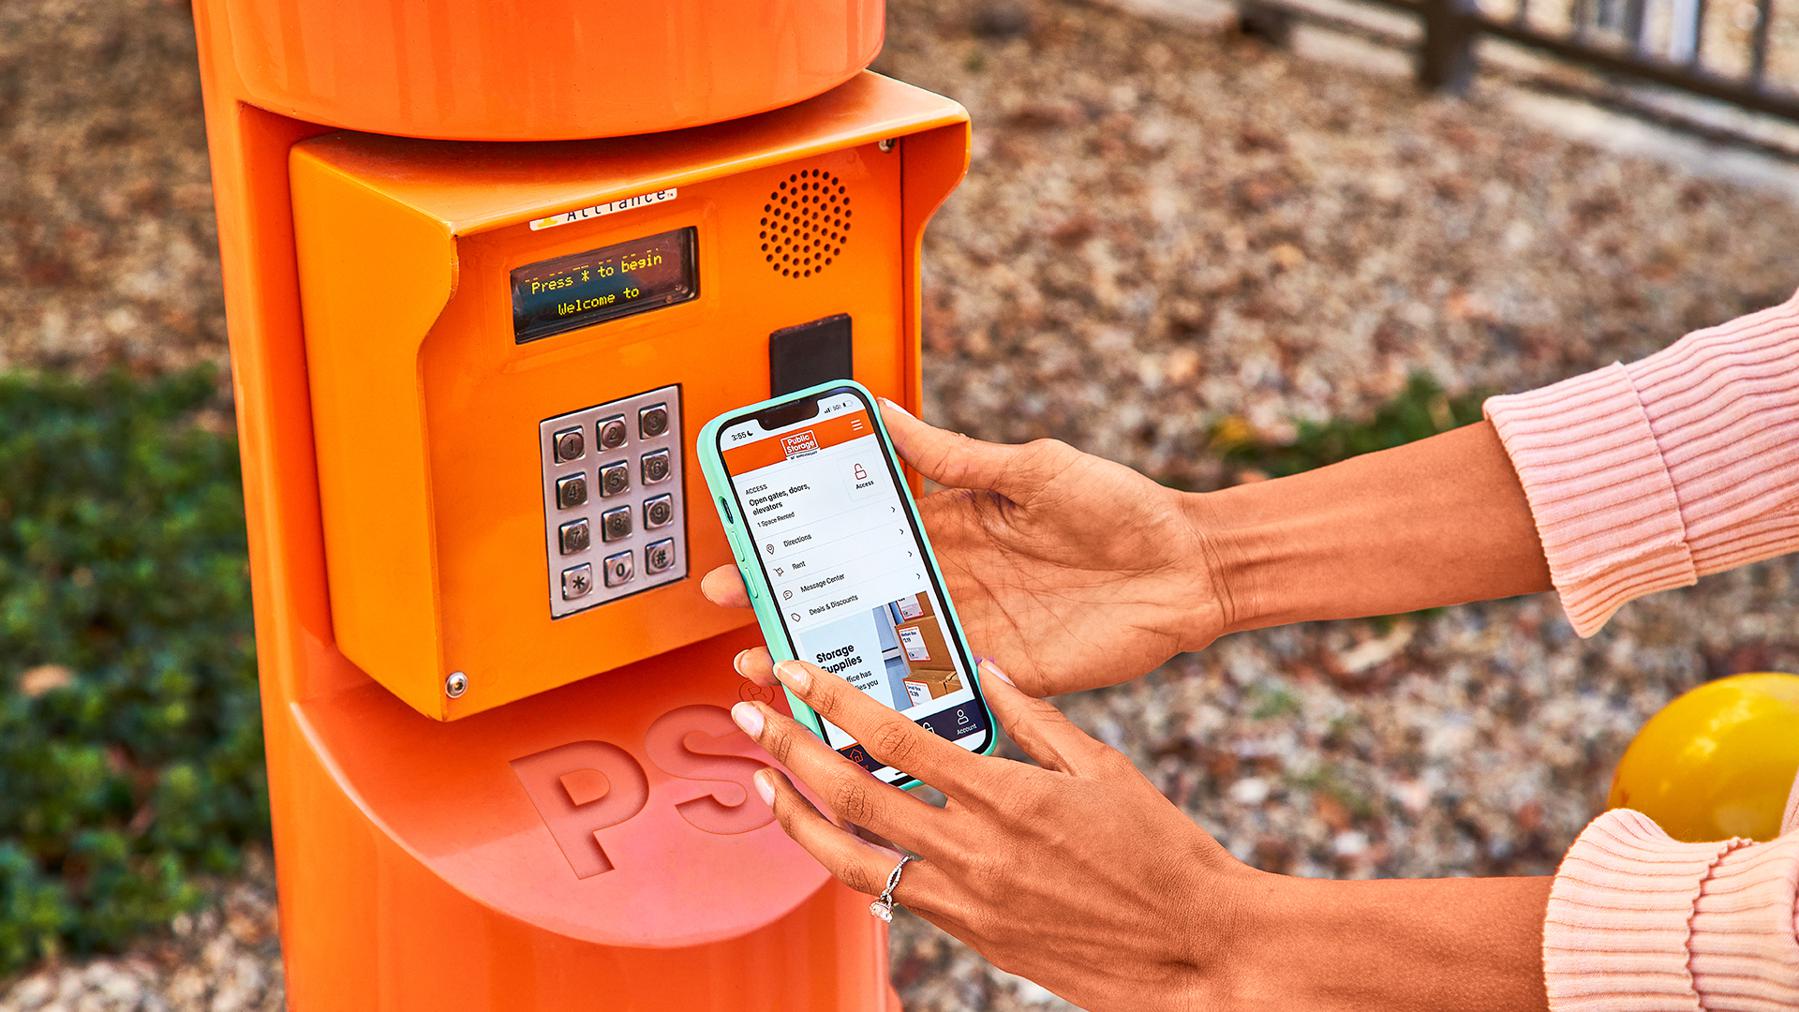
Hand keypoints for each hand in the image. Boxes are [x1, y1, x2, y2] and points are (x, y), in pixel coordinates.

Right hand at [701, 401, 1224, 695]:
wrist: (1188, 568)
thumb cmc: (1119, 507)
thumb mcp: (1028, 468)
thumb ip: (952, 456)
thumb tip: (882, 408)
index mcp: (950, 523)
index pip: (858, 529)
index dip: (804, 533)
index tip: (751, 530)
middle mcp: (950, 577)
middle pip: (852, 592)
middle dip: (788, 597)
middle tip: (730, 602)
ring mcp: (971, 627)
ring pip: (879, 644)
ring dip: (824, 651)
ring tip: (766, 659)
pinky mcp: (1002, 672)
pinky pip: (936, 687)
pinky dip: (892, 697)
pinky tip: (845, 703)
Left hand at [728, 658, 1255, 1010]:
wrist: (1194, 950)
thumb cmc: (1162, 854)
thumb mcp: (1105, 768)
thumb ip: (1036, 718)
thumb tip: (986, 670)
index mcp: (1005, 794)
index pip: (894, 737)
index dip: (835, 700)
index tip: (795, 670)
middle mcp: (973, 849)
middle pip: (851, 793)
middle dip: (789, 748)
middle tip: (750, 713)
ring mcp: (966, 899)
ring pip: (851, 857)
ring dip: (796, 817)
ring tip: (762, 782)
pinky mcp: (970, 935)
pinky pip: (891, 893)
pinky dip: (850, 861)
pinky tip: (830, 838)